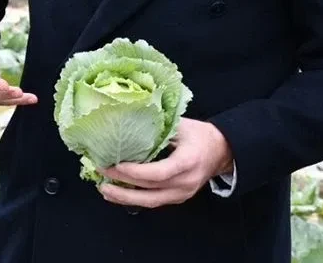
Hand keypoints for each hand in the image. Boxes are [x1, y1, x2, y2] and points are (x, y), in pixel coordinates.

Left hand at [97, 119, 232, 207]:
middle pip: (149, 189)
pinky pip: (153, 201)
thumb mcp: (182, 125)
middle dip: (122, 182)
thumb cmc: (201, 135)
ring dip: (124, 197)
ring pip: (149, 201)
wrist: (222, 152)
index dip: (135, 172)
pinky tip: (118, 193)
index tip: (115, 164)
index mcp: (188, 161)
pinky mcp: (177, 198)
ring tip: (104, 189)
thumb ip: (158, 126)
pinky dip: (134, 198)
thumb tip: (128, 120)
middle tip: (101, 170)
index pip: (159, 172)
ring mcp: (182, 194)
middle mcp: (185, 182)